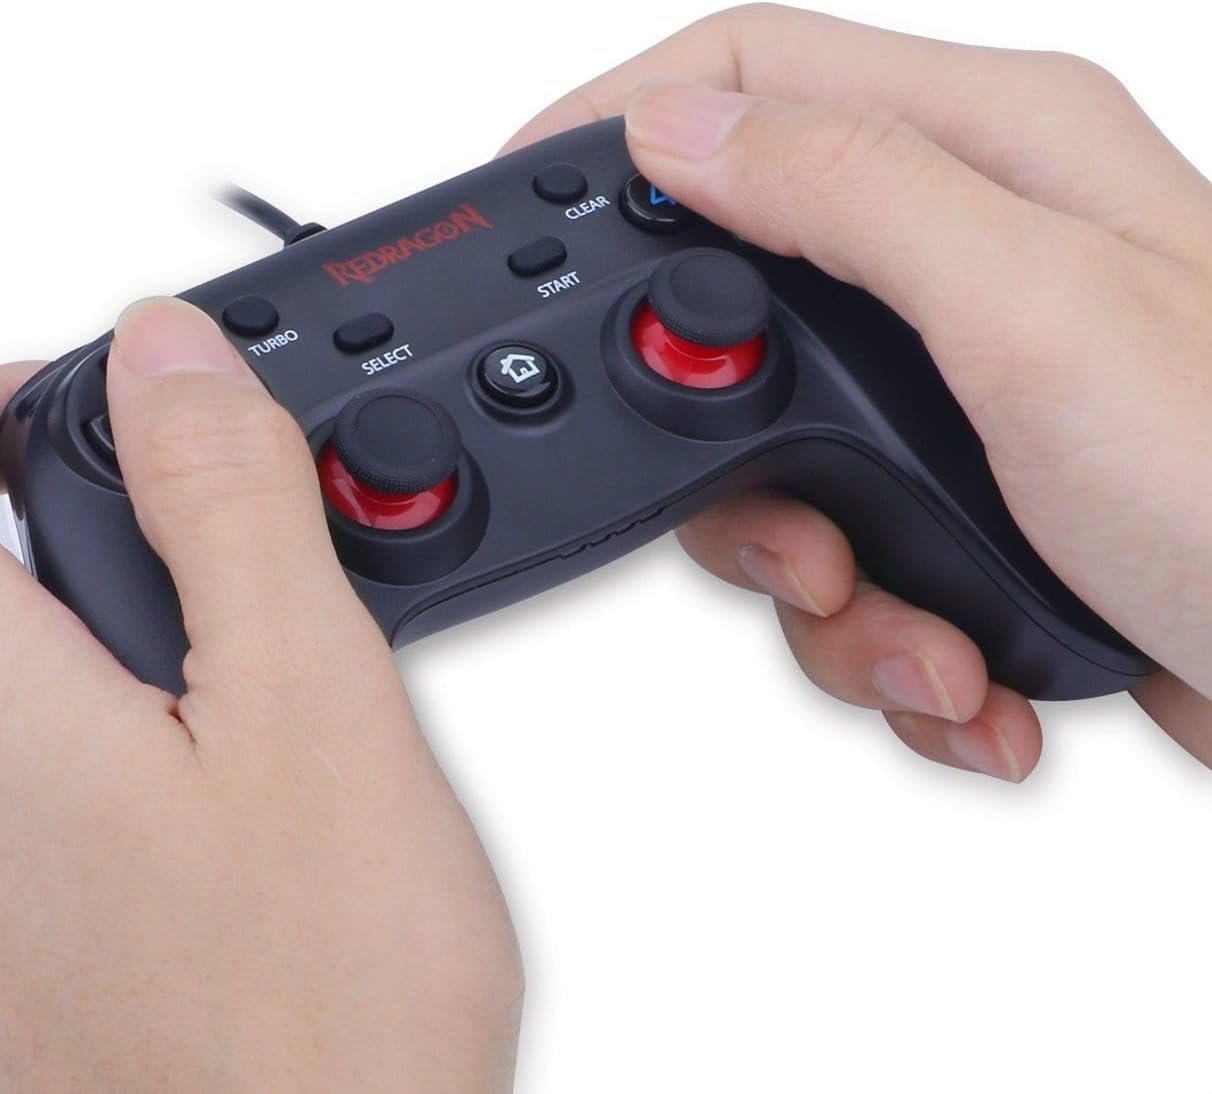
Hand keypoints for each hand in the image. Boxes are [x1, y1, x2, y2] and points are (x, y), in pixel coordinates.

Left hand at [0, 299, 521, 1090]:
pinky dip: (90, 807)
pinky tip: (211, 880)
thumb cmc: (312, 1024)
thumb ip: (226, 500)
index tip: (104, 414)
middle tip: (254, 628)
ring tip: (256, 775)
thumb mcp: (311, 705)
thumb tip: (164, 356)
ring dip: (107, 698)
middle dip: (102, 568)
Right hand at [506, 4, 1211, 779]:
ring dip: (827, 591)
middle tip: (800, 541)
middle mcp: (974, 260)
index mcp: (992, 157)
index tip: (524, 205)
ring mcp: (972, 391)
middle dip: (737, 461)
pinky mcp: (977, 501)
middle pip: (738, 308)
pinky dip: (887, 639)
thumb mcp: (1038, 318)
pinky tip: (972, 672)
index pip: (751, 73)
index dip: (619, 124)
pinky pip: (853, 559)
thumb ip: (850, 198)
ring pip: (785, 469)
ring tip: (927, 644)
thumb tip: (678, 132)